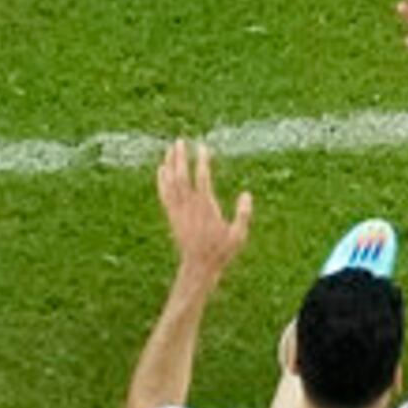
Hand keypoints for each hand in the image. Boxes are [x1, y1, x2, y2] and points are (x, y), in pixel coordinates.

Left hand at [155, 138, 252, 279]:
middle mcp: (189, 206)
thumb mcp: (239, 235)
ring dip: (169, 164)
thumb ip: (243, 214)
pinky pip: (164, 194)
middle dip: (180, 158)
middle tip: (180, 140)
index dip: (202, 162)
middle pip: (181, 176)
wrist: (199, 266)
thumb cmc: (221, 251)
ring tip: (169, 148)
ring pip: (171, 183)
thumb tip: (247, 193)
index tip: (203, 147)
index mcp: (206, 207)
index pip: (202, 178)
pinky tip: (160, 169)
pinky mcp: (172, 215)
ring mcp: (178, 210)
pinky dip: (161, 180)